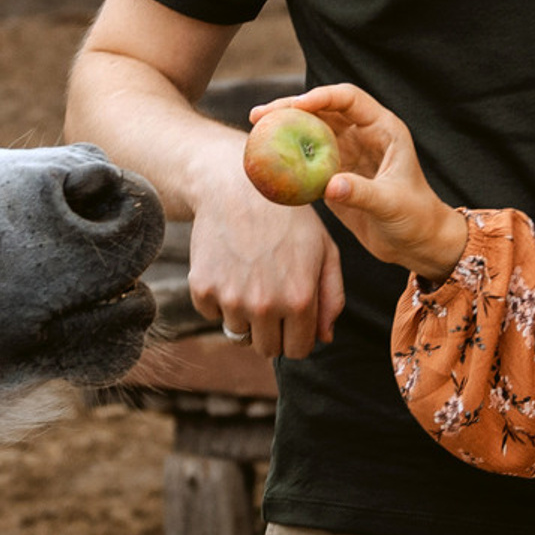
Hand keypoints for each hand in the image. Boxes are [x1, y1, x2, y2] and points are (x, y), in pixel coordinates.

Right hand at [188, 147, 343, 361]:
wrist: (237, 185)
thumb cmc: (289, 216)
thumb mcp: (325, 249)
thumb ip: (331, 296)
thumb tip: (325, 338)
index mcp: (300, 300)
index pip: (298, 350)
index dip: (298, 337)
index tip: (294, 320)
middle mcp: (264, 305)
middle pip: (267, 349)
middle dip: (272, 331)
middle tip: (271, 298)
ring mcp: (230, 299)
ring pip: (238, 333)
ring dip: (245, 314)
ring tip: (251, 275)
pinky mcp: (202, 289)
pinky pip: (211, 314)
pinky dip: (219, 298)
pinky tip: (229, 266)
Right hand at [269, 84, 468, 282]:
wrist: (417, 244)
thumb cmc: (416, 218)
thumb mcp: (392, 204)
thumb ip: (363, 192)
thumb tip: (330, 185)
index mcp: (383, 129)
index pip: (348, 99)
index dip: (320, 97)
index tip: (294, 107)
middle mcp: (363, 135)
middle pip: (322, 109)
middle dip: (290, 108)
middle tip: (259, 114)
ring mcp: (347, 154)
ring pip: (311, 131)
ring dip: (284, 129)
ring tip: (255, 131)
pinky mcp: (335, 175)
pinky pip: (307, 160)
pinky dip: (287, 158)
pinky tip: (265, 161)